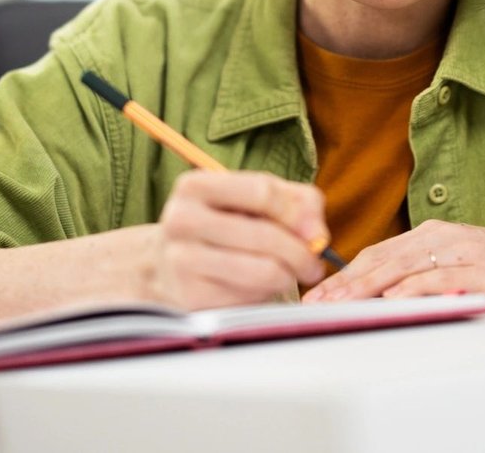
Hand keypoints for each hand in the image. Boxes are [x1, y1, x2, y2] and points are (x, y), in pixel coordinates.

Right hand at [147, 170, 330, 309]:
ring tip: (287, 275)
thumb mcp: (255, 202)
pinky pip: (250, 298)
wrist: (168, 267)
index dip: (296, 214)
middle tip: (312, 265)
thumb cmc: (223, 228)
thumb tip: (316, 235)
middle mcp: (181, 220)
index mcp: (195, 186)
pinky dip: (264, 295)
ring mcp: (182, 261)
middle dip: (301, 253)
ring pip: (263, 271)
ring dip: (287, 276)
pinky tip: (257, 288)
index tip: (314, 233)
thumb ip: (298, 202)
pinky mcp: (191, 298)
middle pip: (265, 235)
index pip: (262, 191)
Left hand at [301, 219, 484, 305]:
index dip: (344, 273)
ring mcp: (460, 251)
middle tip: (316, 302)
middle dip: (345, 283)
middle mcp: (440, 237)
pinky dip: (411, 289)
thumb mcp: (459, 259)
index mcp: (431, 233)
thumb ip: (424, 269)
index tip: (318, 293)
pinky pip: (438, 279)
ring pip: (402, 267)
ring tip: (340, 303)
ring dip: (367, 287)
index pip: (377, 252)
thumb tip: (383, 292)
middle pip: (381, 259)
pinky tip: (391, 300)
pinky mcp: (480, 270)